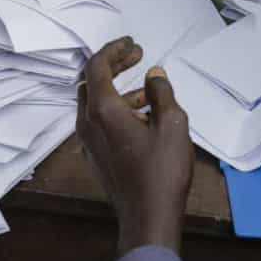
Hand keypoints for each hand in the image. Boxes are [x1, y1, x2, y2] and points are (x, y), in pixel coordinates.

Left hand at [77, 38, 192, 256]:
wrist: (149, 216)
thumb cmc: (161, 171)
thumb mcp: (172, 123)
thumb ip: (162, 92)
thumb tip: (154, 75)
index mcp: (102, 110)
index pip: (97, 66)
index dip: (114, 49)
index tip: (133, 44)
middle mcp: (87, 123)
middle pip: (91, 82)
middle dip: (114, 65)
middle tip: (137, 57)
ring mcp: (88, 142)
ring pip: (95, 103)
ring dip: (119, 89)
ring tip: (149, 89)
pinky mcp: (95, 157)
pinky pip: (99, 122)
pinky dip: (116, 109)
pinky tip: (143, 116)